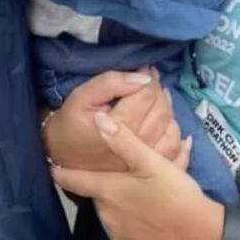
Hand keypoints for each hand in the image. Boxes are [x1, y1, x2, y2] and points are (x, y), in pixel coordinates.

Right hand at [43, 70, 181, 170]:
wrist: (62, 157)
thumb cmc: (71, 124)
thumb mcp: (82, 96)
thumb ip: (111, 83)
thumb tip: (143, 77)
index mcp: (120, 127)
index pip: (147, 95)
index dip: (149, 77)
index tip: (144, 68)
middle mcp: (136, 147)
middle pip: (162, 111)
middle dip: (159, 91)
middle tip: (151, 81)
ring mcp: (144, 162)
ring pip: (171, 130)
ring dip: (169, 109)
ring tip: (159, 98)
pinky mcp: (147, 170)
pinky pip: (174, 151)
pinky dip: (178, 134)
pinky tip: (172, 123)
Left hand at [53, 112, 223, 239]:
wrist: (203, 238)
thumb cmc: (177, 194)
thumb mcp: (152, 162)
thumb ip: (123, 141)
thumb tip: (97, 118)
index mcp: (109, 191)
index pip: (76, 180)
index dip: (63, 173)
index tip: (52, 168)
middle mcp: (107, 216)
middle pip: (101, 195)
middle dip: (112, 187)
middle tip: (135, 180)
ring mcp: (118, 237)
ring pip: (114, 214)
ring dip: (124, 205)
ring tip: (149, 199)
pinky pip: (126, 235)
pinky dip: (134, 226)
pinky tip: (153, 220)